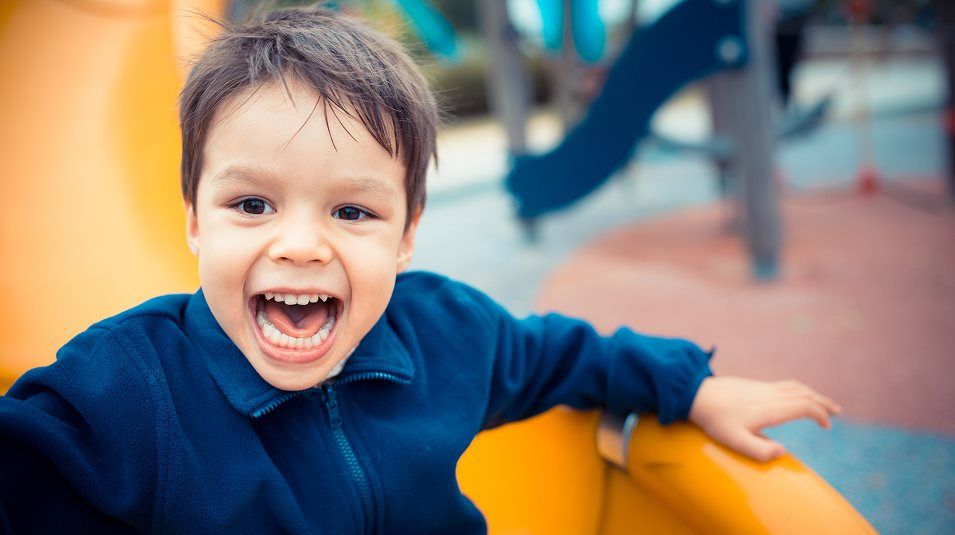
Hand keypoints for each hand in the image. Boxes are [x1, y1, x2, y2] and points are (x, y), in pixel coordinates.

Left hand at [688, 377, 841, 461]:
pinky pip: (784, 385)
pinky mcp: (754, 385)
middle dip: (823, 403)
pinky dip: (798, 390)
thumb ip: (759, 451)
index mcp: (770, 408)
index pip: (804, 406)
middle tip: (837, 412)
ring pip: (795, 387)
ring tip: (822, 404)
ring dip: (812, 394)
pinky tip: (796, 398)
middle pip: (804, 394)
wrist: (696, 395)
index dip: (820, 414)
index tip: (827, 425)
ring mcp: (762, 387)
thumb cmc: (716, 421)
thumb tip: (783, 451)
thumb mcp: (735, 441)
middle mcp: (770, 394)